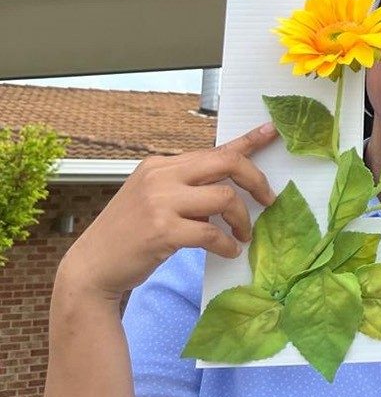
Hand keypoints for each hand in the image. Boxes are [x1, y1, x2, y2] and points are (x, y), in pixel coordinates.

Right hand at [57, 123, 277, 299]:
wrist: (91, 266)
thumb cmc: (128, 234)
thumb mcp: (154, 198)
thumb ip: (187, 188)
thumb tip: (230, 187)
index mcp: (161, 165)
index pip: (214, 149)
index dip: (248, 140)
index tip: (272, 130)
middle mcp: (161, 176)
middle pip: (227, 163)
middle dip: (256, 180)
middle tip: (269, 200)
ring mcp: (160, 202)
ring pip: (225, 198)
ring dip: (243, 220)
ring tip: (243, 235)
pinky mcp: (162, 231)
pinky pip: (212, 234)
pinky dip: (227, 244)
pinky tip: (229, 251)